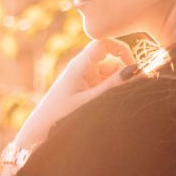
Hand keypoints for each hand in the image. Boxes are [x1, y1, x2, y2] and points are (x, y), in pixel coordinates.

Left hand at [15, 38, 139, 150]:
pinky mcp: (85, 89)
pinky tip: (113, 105)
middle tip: (133, 91)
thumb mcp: (90, 102)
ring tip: (119, 103)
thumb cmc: (60, 117)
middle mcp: (83, 68)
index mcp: (80, 66)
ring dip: (118, 85)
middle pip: (112, 60)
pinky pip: (104, 84)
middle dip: (124, 73)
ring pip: (110, 74)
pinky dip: (112, 91)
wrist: (39, 132)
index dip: (121, 49)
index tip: (134, 67)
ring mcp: (84, 79)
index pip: (104, 43)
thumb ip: (113, 86)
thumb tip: (137, 69)